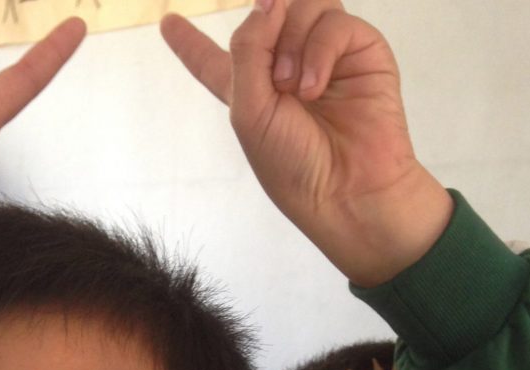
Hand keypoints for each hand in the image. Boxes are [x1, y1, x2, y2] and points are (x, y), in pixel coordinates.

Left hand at [161, 0, 451, 285]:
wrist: (346, 189)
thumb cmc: (294, 166)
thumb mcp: (249, 111)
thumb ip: (248, 49)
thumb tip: (269, 0)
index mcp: (249, 90)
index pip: (212, 59)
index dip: (189, 42)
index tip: (167, 23)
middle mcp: (286, 68)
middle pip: (268, 13)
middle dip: (263, 32)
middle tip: (274, 78)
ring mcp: (326, 57)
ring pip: (304, 5)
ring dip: (291, 41)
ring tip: (293, 86)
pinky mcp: (362, 53)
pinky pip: (335, 23)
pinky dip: (320, 50)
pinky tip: (314, 87)